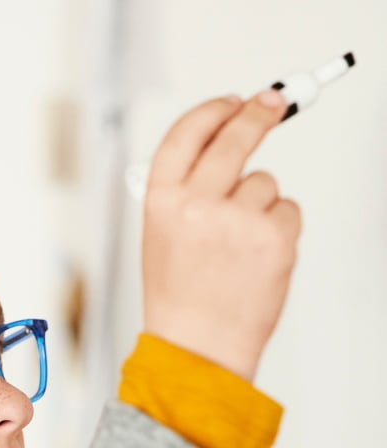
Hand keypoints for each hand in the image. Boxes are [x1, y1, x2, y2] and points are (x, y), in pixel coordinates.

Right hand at [142, 91, 300, 380]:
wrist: (198, 345)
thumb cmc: (179, 297)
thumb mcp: (160, 237)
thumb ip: (184, 192)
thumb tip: (221, 147)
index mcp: (161, 201)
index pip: (186, 133)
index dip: (212, 111)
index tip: (231, 102)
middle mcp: (197, 204)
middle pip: (234, 137)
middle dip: (257, 114)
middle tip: (272, 104)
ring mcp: (238, 219)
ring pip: (264, 183)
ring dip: (259, 204)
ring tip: (238, 245)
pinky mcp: (274, 237)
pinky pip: (287, 210)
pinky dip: (277, 228)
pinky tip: (256, 256)